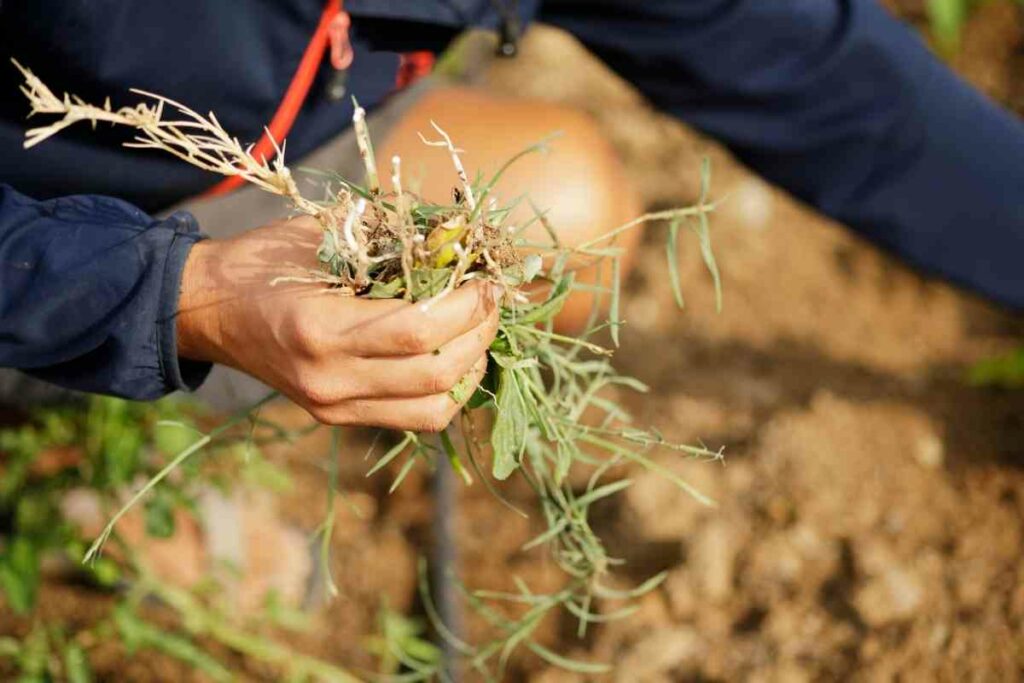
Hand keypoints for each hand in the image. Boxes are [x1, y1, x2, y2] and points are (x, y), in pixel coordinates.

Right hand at [176, 216, 498, 430]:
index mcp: (321, 328)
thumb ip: (390, 238)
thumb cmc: (264, 261)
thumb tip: (459, 236)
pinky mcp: (338, 417)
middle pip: (437, 376)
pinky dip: (446, 390)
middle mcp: (330, 379)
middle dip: (480, 335)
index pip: (420, 332)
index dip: (467, 307)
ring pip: (433, 410)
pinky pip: (412, 417)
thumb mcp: (321, 236)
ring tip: (478, 332)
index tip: (487, 279)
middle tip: (492, 301)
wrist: (208, 311)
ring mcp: (334, 406)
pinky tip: (453, 355)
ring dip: (471, 370)